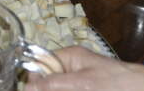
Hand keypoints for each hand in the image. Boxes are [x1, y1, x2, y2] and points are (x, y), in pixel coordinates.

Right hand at [26, 46, 143, 90]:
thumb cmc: (116, 83)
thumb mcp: (82, 83)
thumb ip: (54, 83)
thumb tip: (27, 87)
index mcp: (68, 57)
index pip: (40, 64)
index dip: (34, 79)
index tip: (32, 90)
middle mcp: (70, 67)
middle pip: (47, 80)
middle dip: (46, 88)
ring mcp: (79, 80)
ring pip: (59, 87)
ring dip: (56, 90)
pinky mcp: (85, 88)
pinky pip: (69, 88)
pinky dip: (67, 90)